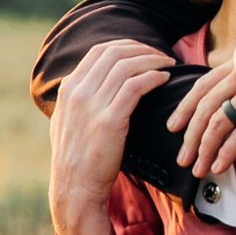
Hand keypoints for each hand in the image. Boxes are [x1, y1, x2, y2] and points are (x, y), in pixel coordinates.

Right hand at [48, 40, 176, 234]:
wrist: (75, 189)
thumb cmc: (77, 158)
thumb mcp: (67, 122)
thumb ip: (77, 99)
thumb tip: (90, 83)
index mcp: (68, 88)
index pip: (99, 51)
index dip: (126, 45)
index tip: (145, 51)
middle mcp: (77, 91)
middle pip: (115, 52)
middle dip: (143, 49)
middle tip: (162, 55)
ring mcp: (92, 105)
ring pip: (127, 66)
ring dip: (152, 60)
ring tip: (169, 65)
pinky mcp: (109, 120)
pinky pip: (135, 86)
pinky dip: (153, 77)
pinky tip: (164, 80)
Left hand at [171, 41, 235, 181]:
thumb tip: (229, 96)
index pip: (202, 86)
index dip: (185, 107)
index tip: (174, 126)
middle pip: (205, 106)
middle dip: (189, 134)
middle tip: (181, 158)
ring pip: (218, 121)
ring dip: (203, 147)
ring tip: (196, 170)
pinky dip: (227, 152)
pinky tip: (219, 167)